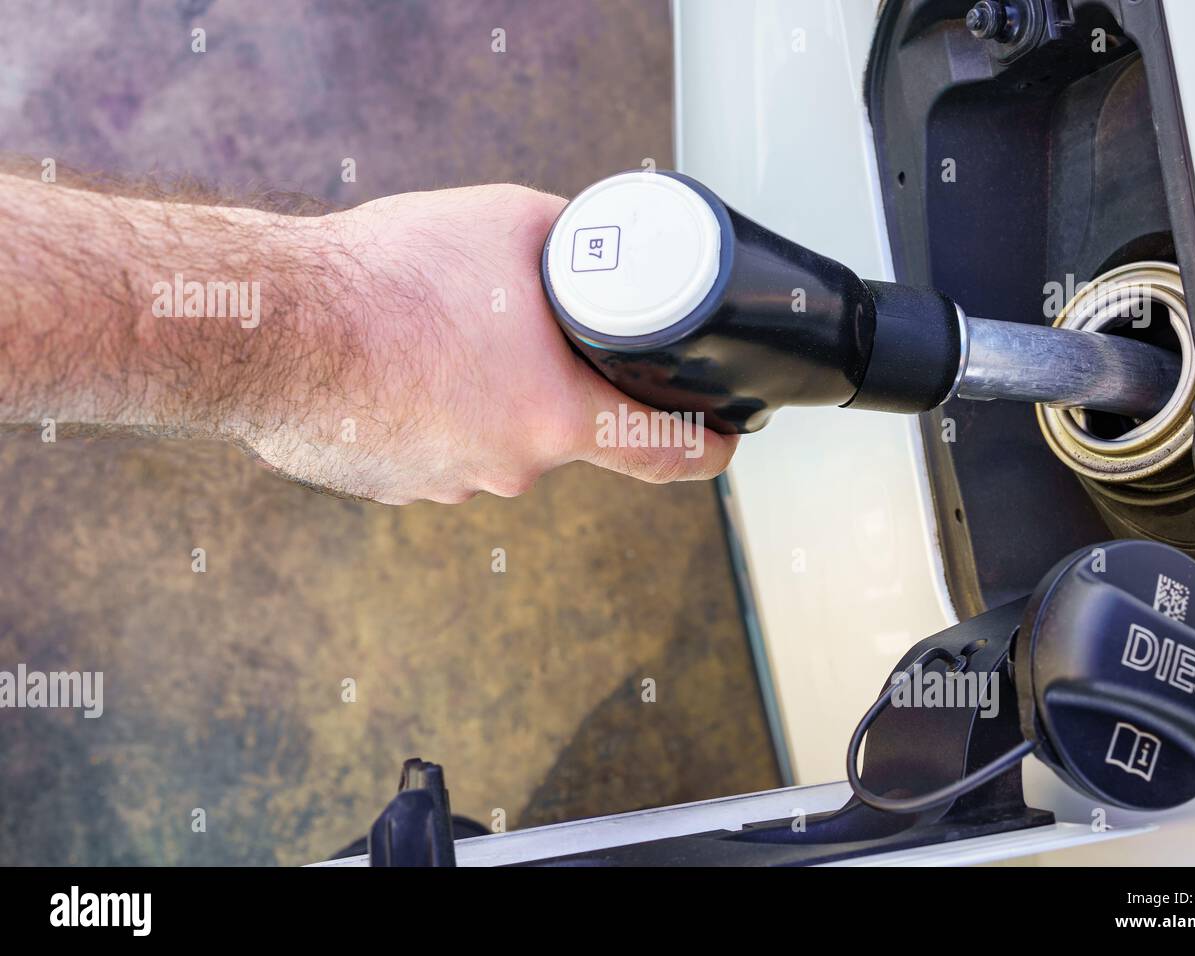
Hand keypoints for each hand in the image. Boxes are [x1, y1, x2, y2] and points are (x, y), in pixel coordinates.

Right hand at [248, 185, 737, 503]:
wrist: (270, 324)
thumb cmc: (388, 277)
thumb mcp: (512, 226)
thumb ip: (574, 247)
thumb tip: (595, 248)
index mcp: (556, 418)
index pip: (666, 453)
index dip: (708, 447)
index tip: (724, 441)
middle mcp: (509, 467)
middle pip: (564, 428)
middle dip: (554, 382)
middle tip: (514, 327)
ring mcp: (444, 484)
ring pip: (491, 437)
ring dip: (483, 394)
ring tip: (436, 333)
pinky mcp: (389, 485)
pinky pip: (433, 446)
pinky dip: (428, 410)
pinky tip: (394, 364)